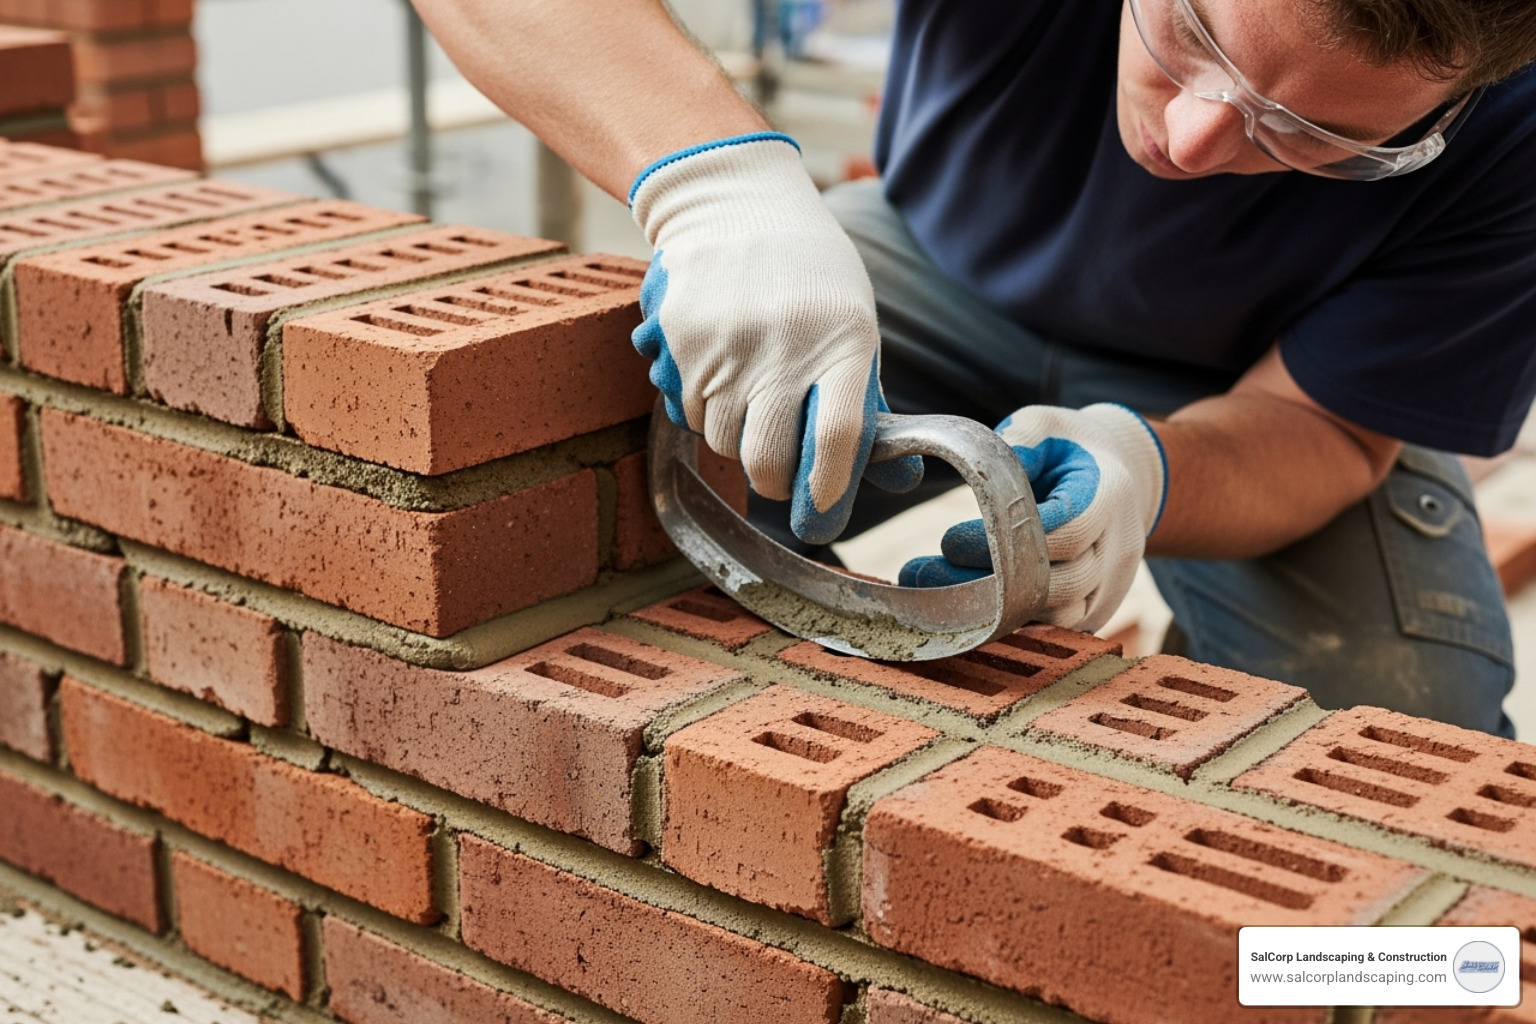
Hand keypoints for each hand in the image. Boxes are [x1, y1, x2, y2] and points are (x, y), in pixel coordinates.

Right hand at [629, 132, 920, 544]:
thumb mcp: (856, 325)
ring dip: (736, 440)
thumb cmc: (812, 276)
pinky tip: (721, 373)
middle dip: (774, 482)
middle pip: (767, 459)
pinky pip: (688, 412)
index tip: (820, 513)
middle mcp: (785, 345)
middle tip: (781, 473)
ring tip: (750, 399)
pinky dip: (704, 411)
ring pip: (722, 442)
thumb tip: (898, 482)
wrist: (736, 204)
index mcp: (845, 341)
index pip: (836, 439)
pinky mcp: (682, 341)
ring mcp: (727, 344)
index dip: (827, 491)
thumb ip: (866, 403)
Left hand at [899, 403, 1166, 631]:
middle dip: (988, 584)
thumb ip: (1020, 439)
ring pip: (1056, 616)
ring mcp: (1113, 586)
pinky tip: (967, 609)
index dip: (1005, 543)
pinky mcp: (1097, 610)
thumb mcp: (1046, 425)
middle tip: (923, 574)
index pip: (1063, 534)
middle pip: (1058, 585)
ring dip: (995, 612)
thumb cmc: (1069, 449)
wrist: (1122, 478)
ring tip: (933, 597)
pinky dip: (1012, 624)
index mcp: (1108, 497)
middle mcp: (1118, 548)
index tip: (948, 540)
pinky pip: (1056, 630)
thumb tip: (985, 468)